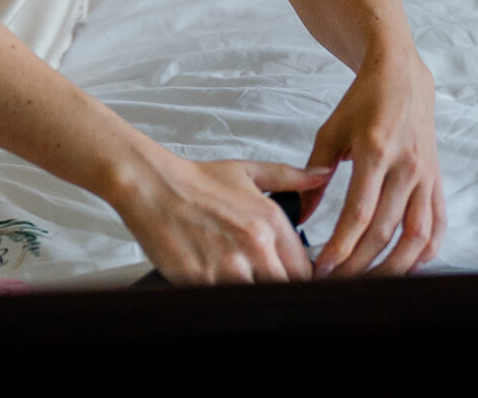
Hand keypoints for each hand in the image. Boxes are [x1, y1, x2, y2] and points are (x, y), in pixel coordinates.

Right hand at [114, 149, 331, 285]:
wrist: (153, 186)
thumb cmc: (198, 182)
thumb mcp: (248, 172)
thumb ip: (291, 177)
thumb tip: (324, 174)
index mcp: (271, 220)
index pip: (305, 270)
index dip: (301, 282)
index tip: (291, 284)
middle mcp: (255, 244)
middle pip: (287, 291)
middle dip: (279, 294)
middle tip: (265, 289)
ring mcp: (230, 266)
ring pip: (260, 301)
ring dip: (253, 300)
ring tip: (240, 287)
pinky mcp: (203, 282)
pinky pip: (226, 305)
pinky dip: (225, 302)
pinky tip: (218, 291)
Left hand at [303, 47, 442, 276]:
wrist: (401, 76)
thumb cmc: (362, 102)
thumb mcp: (331, 132)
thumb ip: (314, 173)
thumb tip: (299, 215)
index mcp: (375, 151)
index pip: (359, 213)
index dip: (341, 246)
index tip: (323, 266)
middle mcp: (405, 166)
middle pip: (385, 232)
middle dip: (359, 264)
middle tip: (338, 284)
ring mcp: (425, 175)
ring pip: (416, 237)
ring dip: (394, 268)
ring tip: (370, 285)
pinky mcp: (437, 180)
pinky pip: (437, 226)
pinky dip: (425, 253)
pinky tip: (406, 268)